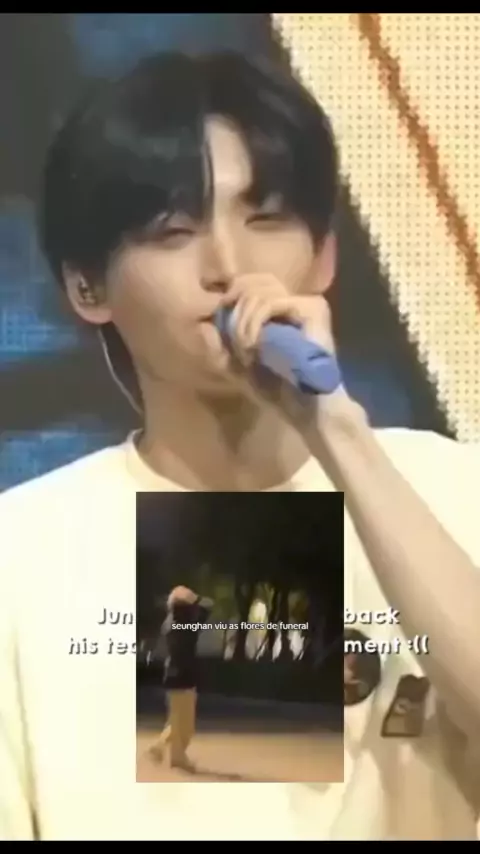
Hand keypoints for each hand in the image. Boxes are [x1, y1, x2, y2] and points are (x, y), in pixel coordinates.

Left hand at [220, 273, 350, 436]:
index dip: (231, 295)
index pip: (253, 282)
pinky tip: (253, 345)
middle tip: (234, 342)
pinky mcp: (312, 309)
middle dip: (234, 309)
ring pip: (258, 292)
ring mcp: (308, 303)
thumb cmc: (278, 390)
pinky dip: (253, 322)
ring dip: (241, 322)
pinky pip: (269, 303)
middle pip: (255, 280)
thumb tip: (203, 324)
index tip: (219, 320)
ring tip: (245, 350)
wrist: (307, 409)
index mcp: (284, 309)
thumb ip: (222, 345)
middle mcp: (299, 300)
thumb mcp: (240, 366)